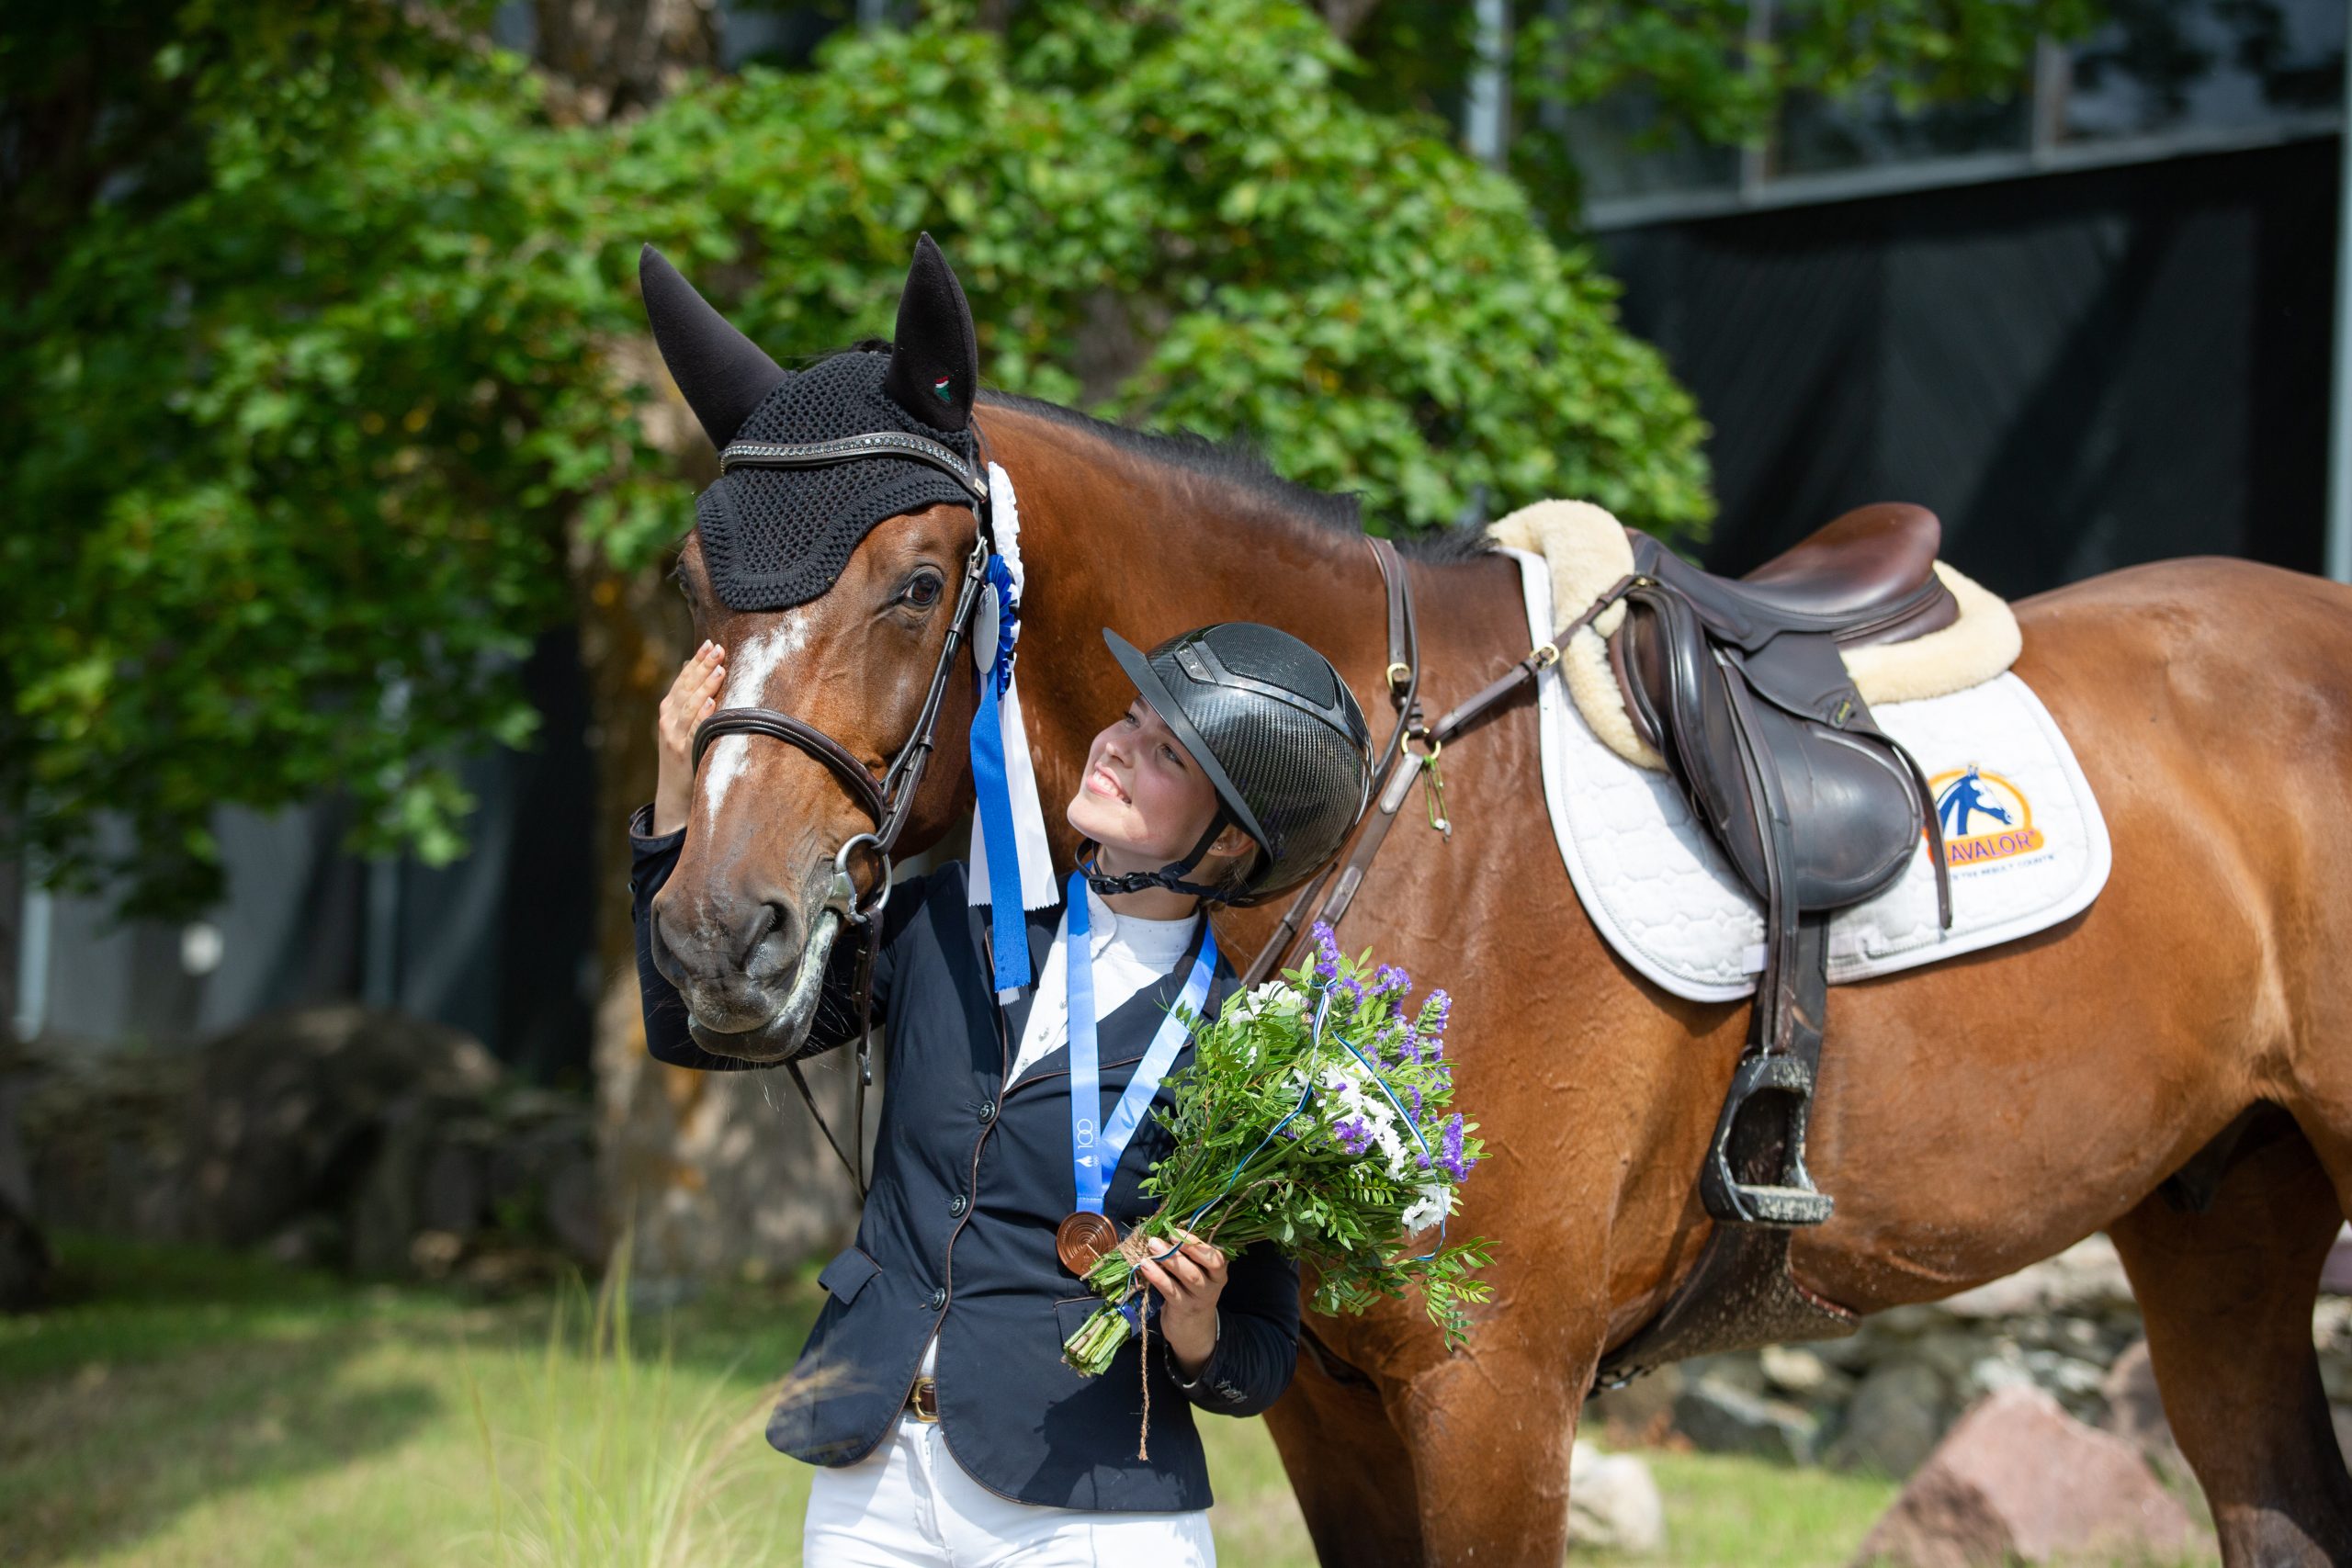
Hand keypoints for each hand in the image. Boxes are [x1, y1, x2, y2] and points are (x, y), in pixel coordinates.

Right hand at [652, 641, 724, 836]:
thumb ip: (687, 701)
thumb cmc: (683, 755)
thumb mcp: (681, 727)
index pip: (683, 679)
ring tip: (720, 670)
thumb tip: (694, 668)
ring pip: (689, 706)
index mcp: (668, 710)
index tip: (710, 644)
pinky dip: (702, 717)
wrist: (674, 794)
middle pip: (686, 688)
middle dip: (702, 667)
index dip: (696, 661)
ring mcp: (673, 736)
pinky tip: (712, 704)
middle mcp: (668, 720)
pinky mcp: (682, 752)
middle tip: (718, 649)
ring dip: (705, 687)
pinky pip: (694, 732)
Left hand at [1134, 1226, 1226, 1378]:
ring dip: (1169, 1259)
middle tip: (1163, 1235)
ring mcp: (1199, 1298)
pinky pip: (1171, 1290)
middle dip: (1181, 1248)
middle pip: (1201, 1265)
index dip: (1197, 1244)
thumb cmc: (1192, 1290)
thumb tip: (1168, 1227)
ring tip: (1152, 1246)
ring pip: (1188, 1276)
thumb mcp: (1199, 1272)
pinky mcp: (1184, 1309)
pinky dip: (1157, 1277)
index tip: (1177, 1231)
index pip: (1215, 1256)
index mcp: (1219, 1272)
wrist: (1193, 1328)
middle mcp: (1213, 1285)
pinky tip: (1146, 1266)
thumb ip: (1190, 1255)